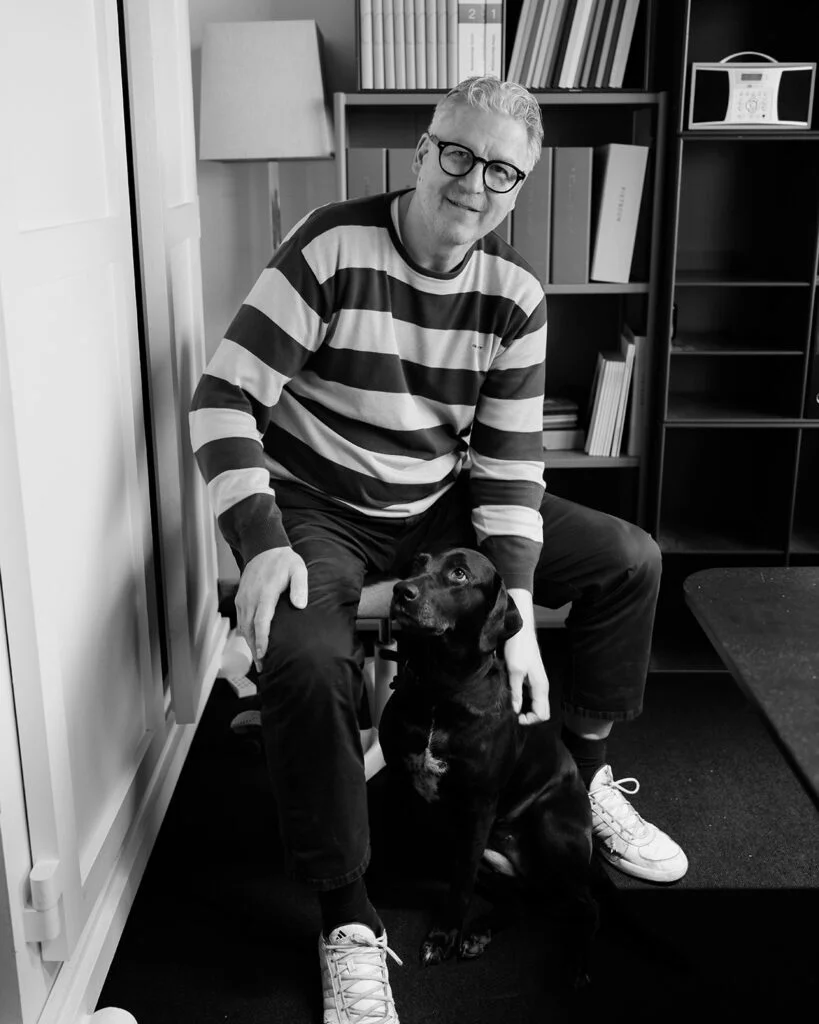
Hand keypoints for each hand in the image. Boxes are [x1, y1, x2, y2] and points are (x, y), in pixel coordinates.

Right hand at [235, 547, 307, 670]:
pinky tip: (253, 642)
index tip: (264, 655)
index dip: (262, 640)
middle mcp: (250, 598)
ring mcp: (243, 598)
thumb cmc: (284, 561)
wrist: (264, 547)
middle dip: (255, 649)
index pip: (261, 621)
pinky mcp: (240, 598)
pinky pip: (240, 619)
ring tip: (259, 659)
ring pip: (243, 626)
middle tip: (263, 667)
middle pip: (249, 629)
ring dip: (249, 643)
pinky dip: (245, 633)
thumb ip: (300, 587)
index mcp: (265, 593)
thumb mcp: (298, 569)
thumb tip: (300, 606)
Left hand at [504, 588, 549, 723]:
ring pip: (533, 702)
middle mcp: (541, 685)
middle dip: (528, 716)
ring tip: (508, 704)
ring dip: (523, 707)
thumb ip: (516, 692)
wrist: (519, 627)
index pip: (543, 714)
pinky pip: (528, 694)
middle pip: (540, 710)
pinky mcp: (528, 675)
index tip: (515, 717)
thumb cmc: (518, 647)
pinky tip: (509, 694)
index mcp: (541, 687)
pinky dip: (520, 698)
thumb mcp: (514, 671)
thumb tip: (515, 710)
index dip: (530, 720)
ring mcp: (535, 680)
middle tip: (511, 713)